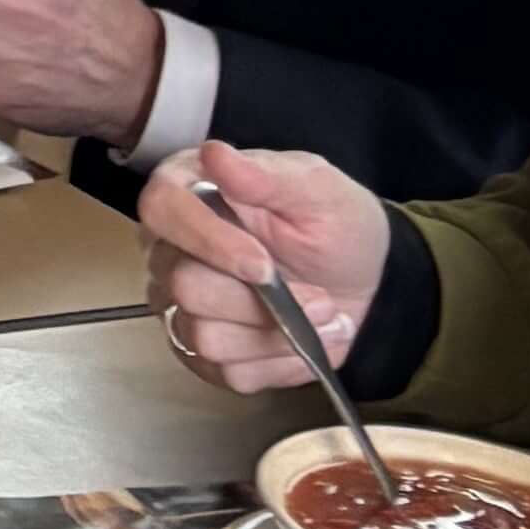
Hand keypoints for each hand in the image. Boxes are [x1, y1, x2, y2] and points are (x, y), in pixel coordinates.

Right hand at [140, 140, 388, 393]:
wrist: (368, 282)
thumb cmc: (337, 226)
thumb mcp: (318, 191)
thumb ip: (268, 177)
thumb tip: (214, 154)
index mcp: (187, 192)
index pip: (160, 212)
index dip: (207, 243)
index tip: (264, 264)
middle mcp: (169, 249)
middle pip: (182, 286)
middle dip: (259, 302)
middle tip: (321, 298)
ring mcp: (180, 305)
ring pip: (203, 337)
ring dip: (277, 337)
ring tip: (326, 319)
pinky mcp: (202, 353)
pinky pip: (228, 374)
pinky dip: (281, 365)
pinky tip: (309, 343)